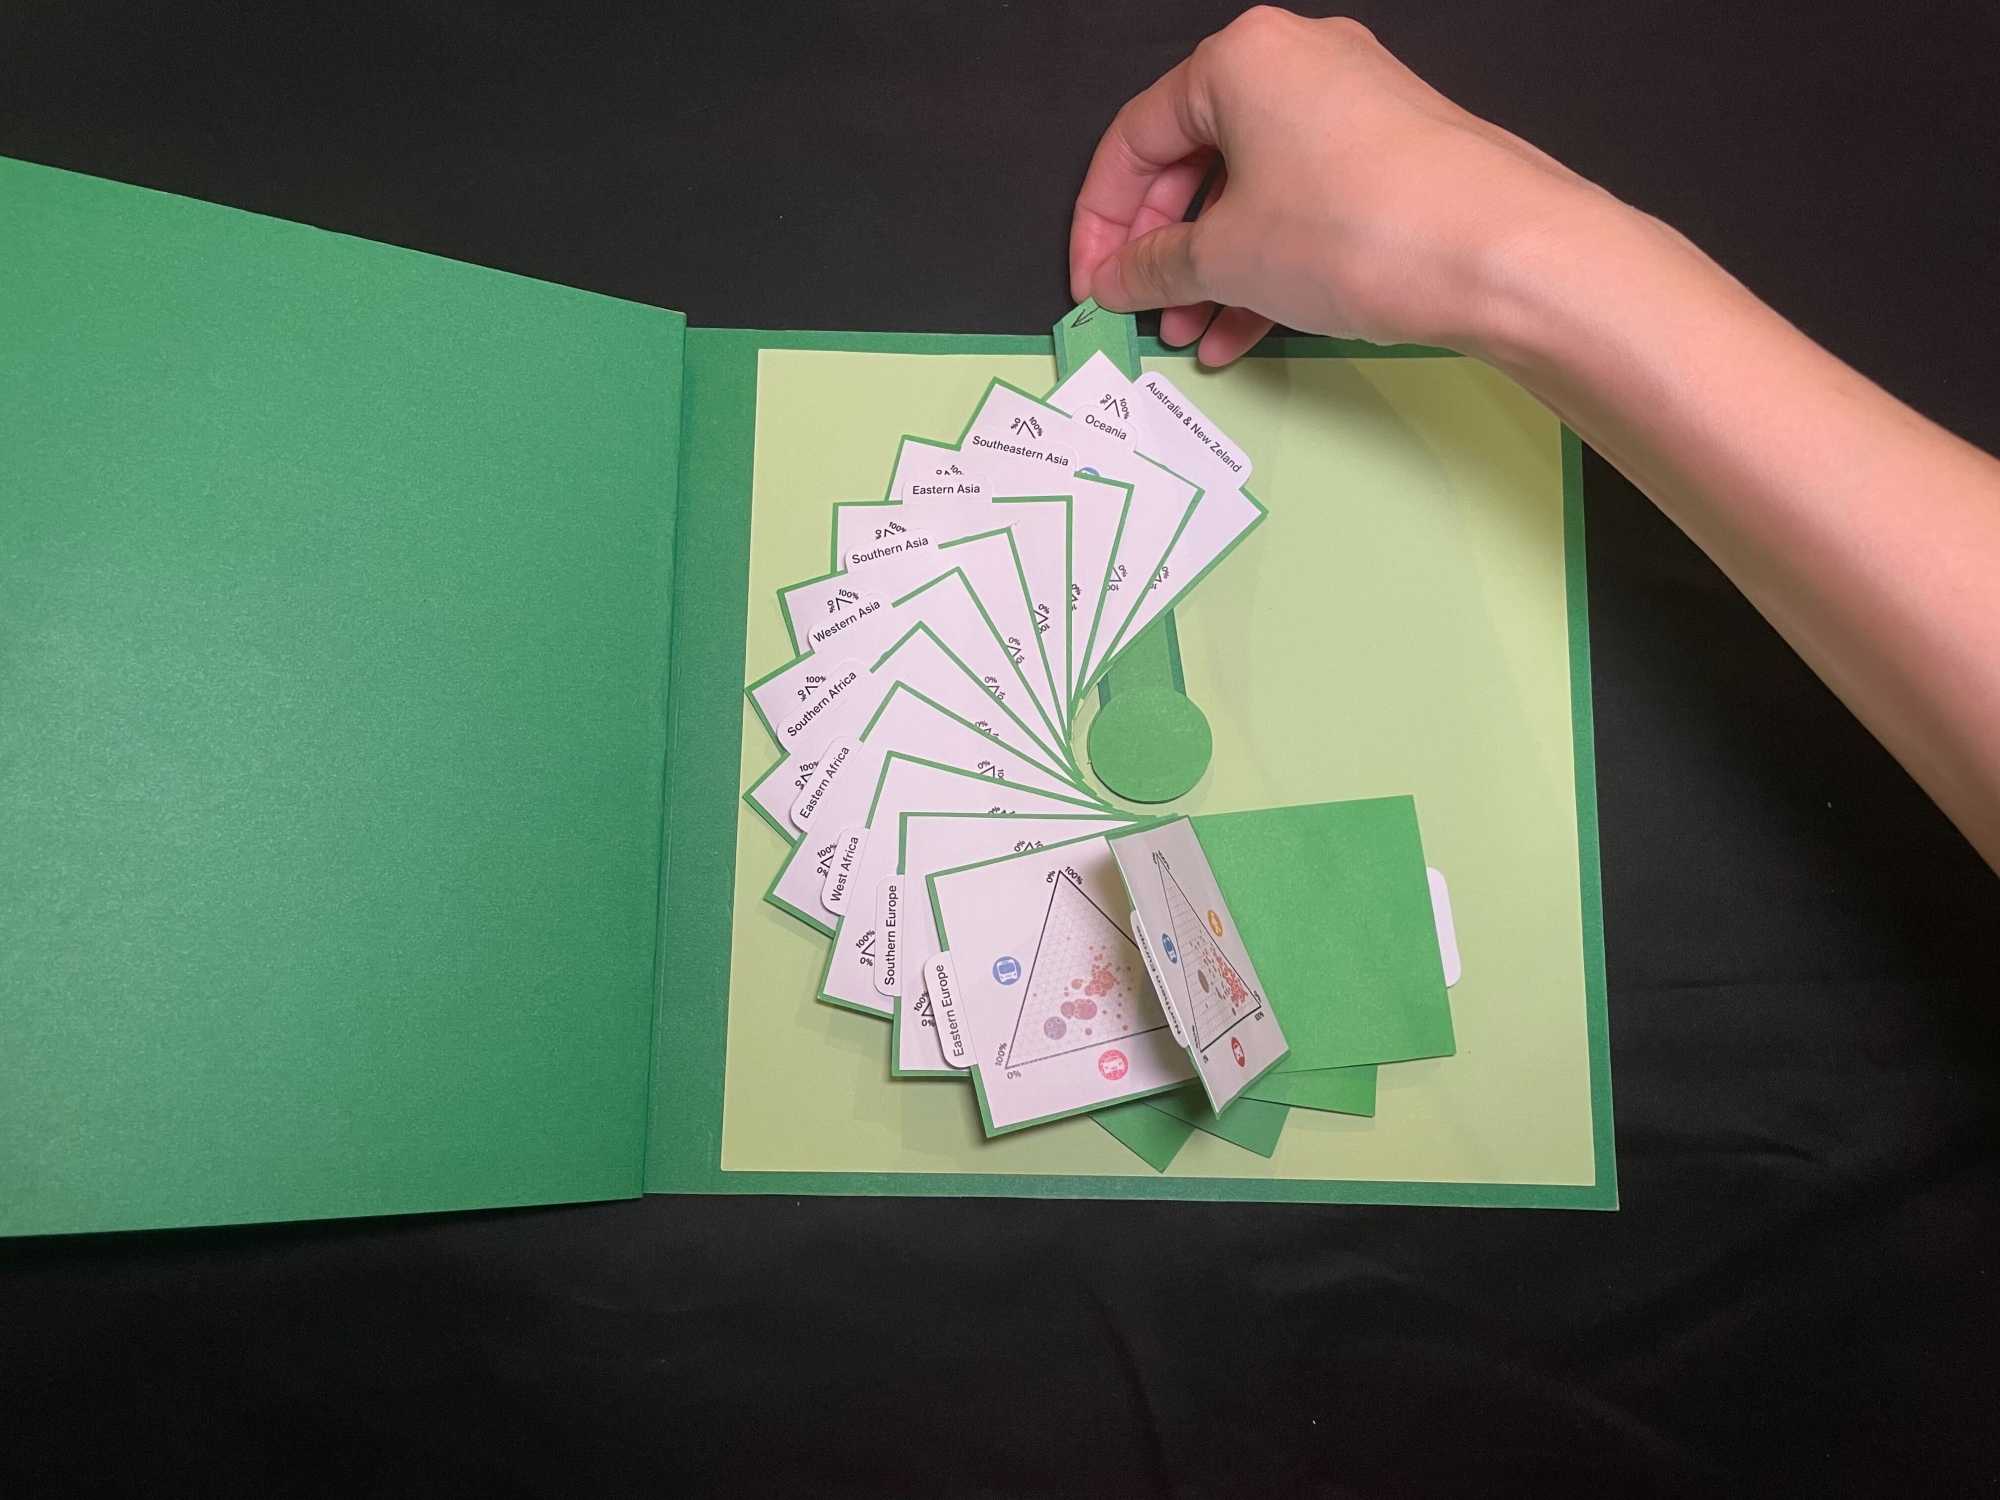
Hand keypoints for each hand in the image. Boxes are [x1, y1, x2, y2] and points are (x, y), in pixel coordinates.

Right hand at [1068, 7, 1624, 363]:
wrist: (1505, 254)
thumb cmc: (1364, 228)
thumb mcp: (1228, 257)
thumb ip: (1157, 265)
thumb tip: (1120, 276)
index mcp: (1241, 58)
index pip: (1136, 138)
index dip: (1101, 221)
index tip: (1093, 280)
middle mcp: (1299, 64)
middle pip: (1195, 161)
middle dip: (1162, 249)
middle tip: (1141, 310)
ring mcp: (1354, 106)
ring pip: (1252, 190)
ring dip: (1214, 270)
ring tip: (1195, 335)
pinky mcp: (1394, 153)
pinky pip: (1304, 204)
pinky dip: (1269, 264)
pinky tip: (1247, 330)